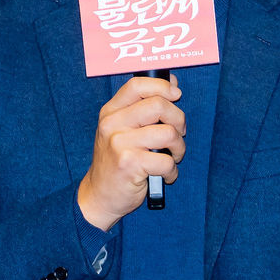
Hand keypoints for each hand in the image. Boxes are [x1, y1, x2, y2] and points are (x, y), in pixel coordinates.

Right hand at [77, 74, 184, 229]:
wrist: (99, 196)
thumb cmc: (117, 162)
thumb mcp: (121, 131)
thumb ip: (142, 108)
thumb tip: (172, 84)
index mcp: (111, 112)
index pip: (138, 85)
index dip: (163, 87)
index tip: (177, 95)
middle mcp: (112, 124)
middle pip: (159, 105)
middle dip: (179, 120)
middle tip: (178, 135)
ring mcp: (120, 143)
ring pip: (168, 133)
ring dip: (179, 148)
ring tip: (172, 157)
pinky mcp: (130, 164)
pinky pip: (167, 161)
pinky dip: (172, 171)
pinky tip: (164, 176)